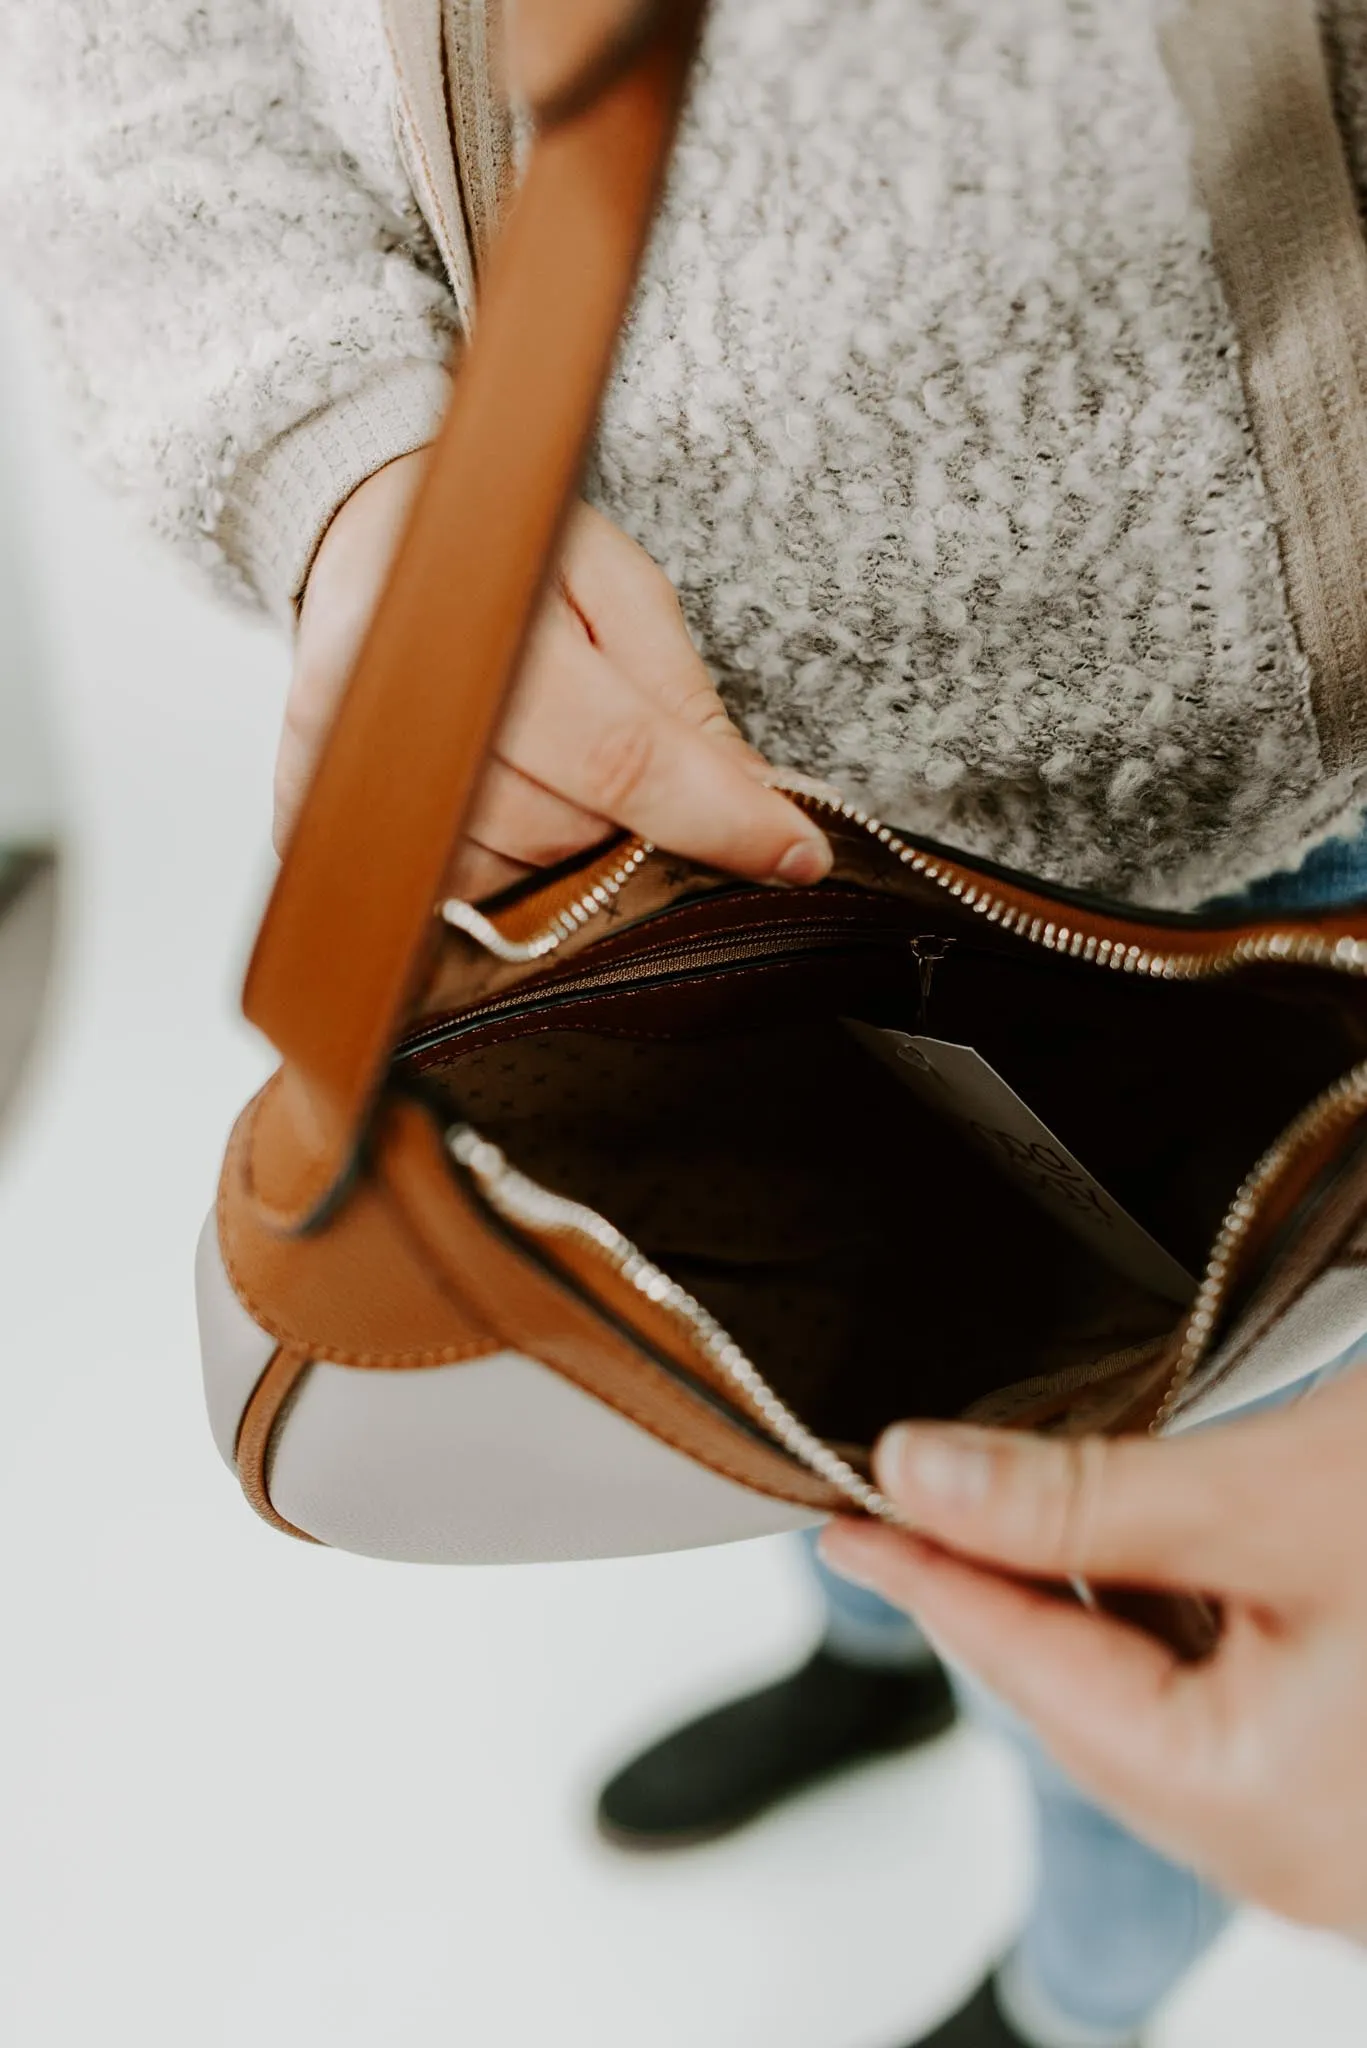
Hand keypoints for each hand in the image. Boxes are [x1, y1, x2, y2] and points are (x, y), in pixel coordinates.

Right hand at [279, 451, 830, 899]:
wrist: (363, 530)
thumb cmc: (502, 548)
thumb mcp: (615, 585)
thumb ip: (679, 695)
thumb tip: (756, 800)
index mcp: (473, 621)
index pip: (620, 757)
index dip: (717, 817)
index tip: (797, 855)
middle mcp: (390, 706)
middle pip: (564, 834)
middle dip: (626, 821)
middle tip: (624, 756)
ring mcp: (338, 773)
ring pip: (504, 880)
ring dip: (557, 847)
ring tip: (547, 764)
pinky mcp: (309, 821)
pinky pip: (438, 895)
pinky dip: (496, 866)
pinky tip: (498, 798)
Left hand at [821, 1369, 1366, 1940]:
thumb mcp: (1268, 1496)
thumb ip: (1083, 1500)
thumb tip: (916, 1476)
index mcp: (1260, 1808)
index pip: (1033, 1678)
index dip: (927, 1580)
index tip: (845, 1523)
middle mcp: (1298, 1849)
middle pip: (1086, 1708)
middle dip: (991, 1594)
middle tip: (899, 1502)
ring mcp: (1333, 1821)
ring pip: (1151, 1705)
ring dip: (1074, 1602)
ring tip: (994, 1507)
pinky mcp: (1353, 1774)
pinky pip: (1221, 1706)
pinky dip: (1158, 1625)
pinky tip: (1127, 1546)